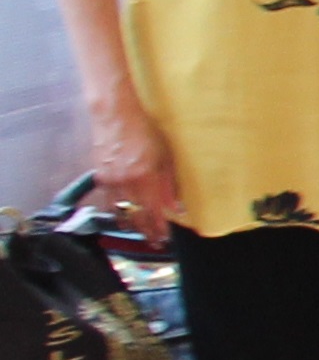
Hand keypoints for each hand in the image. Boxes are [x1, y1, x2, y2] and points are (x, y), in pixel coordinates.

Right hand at [77, 90, 177, 244]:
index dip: (159, 228)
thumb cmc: (146, 132)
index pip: (154, 211)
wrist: (115, 116)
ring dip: (131, 225)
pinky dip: (116, 211)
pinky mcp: (100, 177)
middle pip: (136, 216)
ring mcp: (111, 181)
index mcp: (146, 176)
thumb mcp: (166, 156)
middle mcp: (126, 182)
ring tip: (140, 233)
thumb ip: (170, 184)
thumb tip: (176, 207)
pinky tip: (123, 216)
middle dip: (146, 232)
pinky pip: (108, 201)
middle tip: (154, 242)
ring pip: (120, 212)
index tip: (165, 239)